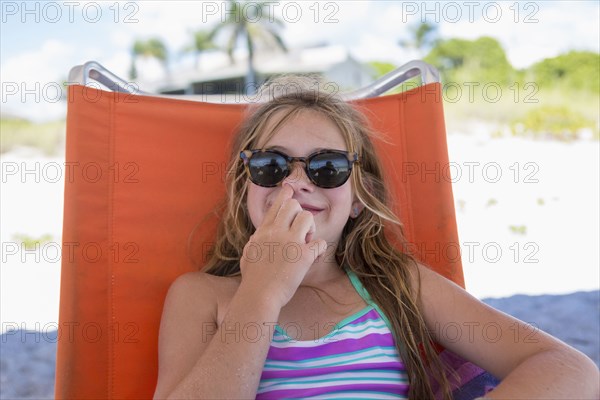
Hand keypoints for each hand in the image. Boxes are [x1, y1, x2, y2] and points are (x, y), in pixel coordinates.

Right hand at [239, 184, 327, 309]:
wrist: (259, 295)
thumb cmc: (253, 279)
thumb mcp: (248, 254)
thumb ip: (255, 241)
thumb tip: (257, 236)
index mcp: (263, 231)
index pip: (276, 206)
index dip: (285, 195)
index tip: (289, 189)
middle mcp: (276, 232)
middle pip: (293, 205)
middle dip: (299, 214)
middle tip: (300, 230)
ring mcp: (290, 242)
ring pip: (307, 217)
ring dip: (310, 228)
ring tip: (306, 242)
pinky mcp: (303, 256)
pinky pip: (320, 243)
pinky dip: (320, 249)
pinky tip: (314, 256)